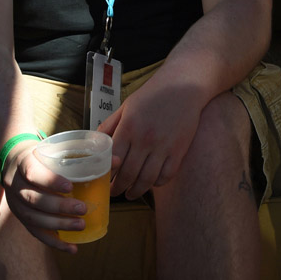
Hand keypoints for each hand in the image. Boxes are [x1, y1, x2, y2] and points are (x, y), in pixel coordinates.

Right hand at [1, 142, 88, 252]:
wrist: (15, 162)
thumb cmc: (44, 156)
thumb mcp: (57, 148)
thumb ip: (84, 154)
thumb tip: (118, 161)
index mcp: (24, 162)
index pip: (33, 172)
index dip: (50, 181)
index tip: (70, 186)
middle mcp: (16, 184)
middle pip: (34, 199)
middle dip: (59, 207)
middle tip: (83, 208)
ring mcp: (16, 203)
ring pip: (34, 218)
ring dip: (58, 225)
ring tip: (81, 226)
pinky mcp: (21, 218)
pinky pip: (36, 233)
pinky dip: (54, 242)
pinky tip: (72, 248)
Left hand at [98, 80, 203, 199]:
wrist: (184, 85)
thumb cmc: (152, 94)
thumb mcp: (126, 106)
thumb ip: (110, 125)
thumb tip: (96, 143)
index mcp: (129, 127)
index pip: (113, 160)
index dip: (106, 174)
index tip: (103, 180)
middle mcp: (145, 139)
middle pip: (128, 174)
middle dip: (119, 187)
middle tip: (114, 192)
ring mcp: (164, 146)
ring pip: (147, 179)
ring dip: (136, 191)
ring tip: (130, 194)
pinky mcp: (179, 150)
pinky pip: (166, 175)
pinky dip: (157, 183)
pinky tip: (151, 183)